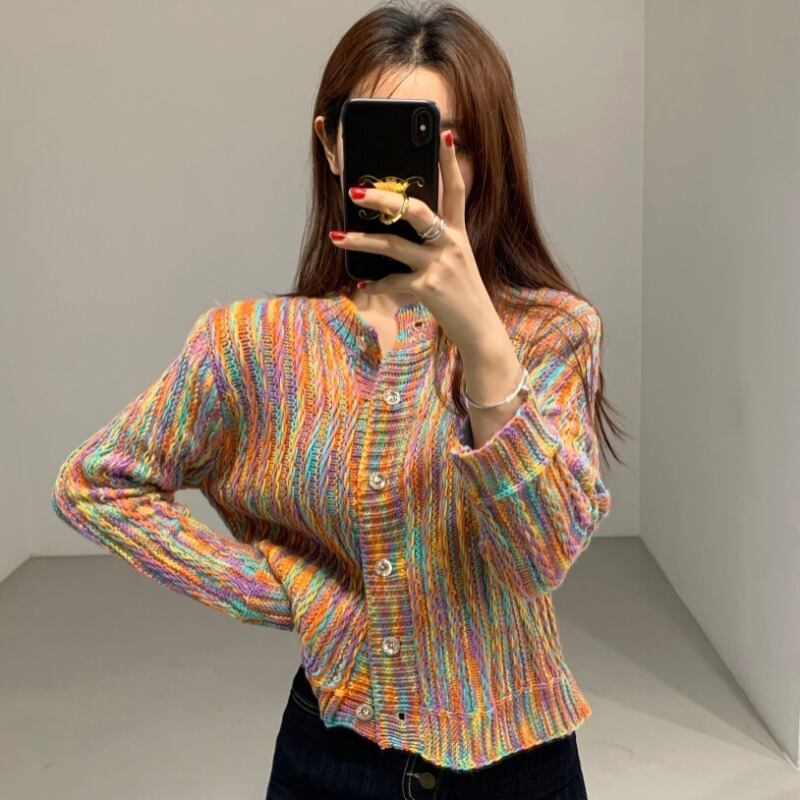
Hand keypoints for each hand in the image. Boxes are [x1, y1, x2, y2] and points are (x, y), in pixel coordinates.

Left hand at [328, 129, 503, 354]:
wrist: (481, 331)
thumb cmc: (463, 297)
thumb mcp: (456, 264)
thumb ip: (434, 246)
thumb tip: (396, 235)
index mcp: (458, 234)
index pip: (456, 190)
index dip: (450, 161)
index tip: (443, 133)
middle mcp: (451, 244)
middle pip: (416, 210)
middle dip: (384, 199)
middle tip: (355, 192)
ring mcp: (440, 265)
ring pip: (394, 245)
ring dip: (362, 241)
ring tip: (337, 237)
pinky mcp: (429, 288)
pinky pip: (393, 281)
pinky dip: (376, 284)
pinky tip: (363, 284)